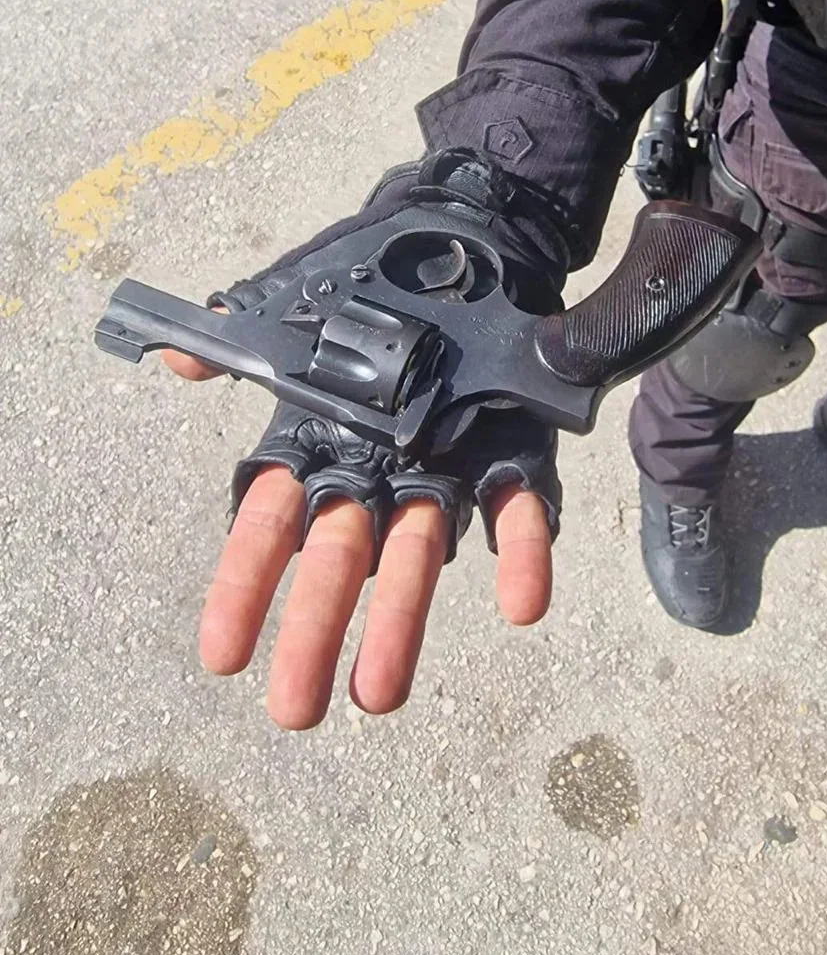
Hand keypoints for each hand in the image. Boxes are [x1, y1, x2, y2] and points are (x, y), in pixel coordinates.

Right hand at [163, 150, 568, 727]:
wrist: (455, 245)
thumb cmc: (365, 283)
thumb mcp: (288, 305)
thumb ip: (234, 338)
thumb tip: (177, 354)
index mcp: (319, 443)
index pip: (270, 523)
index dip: (244, 585)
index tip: (222, 654)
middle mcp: (375, 470)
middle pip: (337, 558)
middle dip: (315, 631)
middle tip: (297, 709)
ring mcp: (442, 468)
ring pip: (418, 553)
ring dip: (402, 620)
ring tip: (381, 693)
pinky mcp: (510, 454)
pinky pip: (516, 510)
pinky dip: (520, 555)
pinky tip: (521, 604)